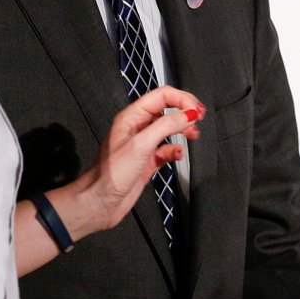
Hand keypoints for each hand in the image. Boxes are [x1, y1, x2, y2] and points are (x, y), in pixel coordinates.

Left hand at [14, 86, 203, 274]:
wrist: (100, 202)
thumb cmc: (111, 174)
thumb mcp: (141, 144)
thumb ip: (166, 126)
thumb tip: (188, 113)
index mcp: (131, 117)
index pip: (161, 96)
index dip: (181, 99)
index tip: (196, 109)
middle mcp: (136, 128)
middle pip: (165, 109)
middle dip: (184, 111)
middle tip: (200, 118)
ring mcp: (142, 145)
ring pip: (167, 129)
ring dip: (182, 129)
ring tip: (193, 134)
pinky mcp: (146, 161)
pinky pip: (166, 150)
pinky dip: (175, 150)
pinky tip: (179, 155)